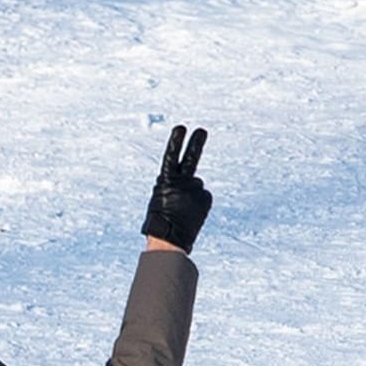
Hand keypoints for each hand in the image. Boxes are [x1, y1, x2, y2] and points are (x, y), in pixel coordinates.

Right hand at [141, 125, 210, 251]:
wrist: (169, 238)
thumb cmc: (159, 220)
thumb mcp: (159, 198)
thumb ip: (171, 185)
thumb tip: (190, 182)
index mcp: (165, 181)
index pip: (171, 157)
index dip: (176, 142)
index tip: (182, 128)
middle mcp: (182, 182)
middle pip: (191, 159)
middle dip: (196, 143)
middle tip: (202, 131)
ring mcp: (195, 189)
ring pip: (196, 186)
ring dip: (191, 195)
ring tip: (182, 210)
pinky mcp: (206, 198)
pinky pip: (203, 196)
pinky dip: (198, 203)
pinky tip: (190, 213)